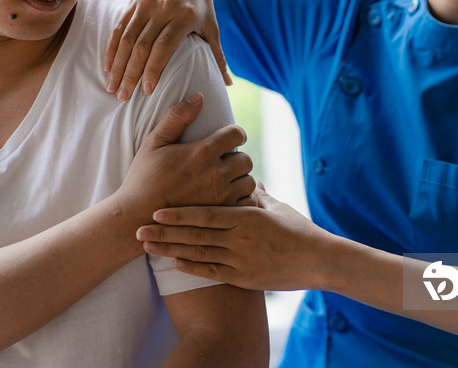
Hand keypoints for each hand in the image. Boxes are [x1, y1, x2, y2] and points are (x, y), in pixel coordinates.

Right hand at [103, 0, 230, 100]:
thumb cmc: (199, 2)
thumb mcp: (211, 25)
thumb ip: (217, 55)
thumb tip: (227, 84)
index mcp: (185, 15)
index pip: (164, 45)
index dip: (154, 68)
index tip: (147, 91)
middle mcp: (163, 8)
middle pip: (142, 45)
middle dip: (131, 73)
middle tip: (123, 97)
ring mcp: (145, 4)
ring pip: (127, 38)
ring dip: (118, 65)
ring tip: (113, 87)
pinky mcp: (133, 2)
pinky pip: (119, 28)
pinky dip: (112, 49)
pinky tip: (107, 67)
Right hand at [112, 92, 255, 231]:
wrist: (137, 217)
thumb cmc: (143, 178)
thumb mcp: (154, 142)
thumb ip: (177, 117)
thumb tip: (199, 97)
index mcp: (203, 152)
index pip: (237, 134)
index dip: (234, 134)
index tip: (228, 139)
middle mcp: (216, 173)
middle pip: (246, 159)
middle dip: (237, 158)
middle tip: (225, 162)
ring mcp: (221, 197)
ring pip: (249, 182)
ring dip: (240, 179)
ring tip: (227, 181)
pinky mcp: (222, 215)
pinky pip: (247, 203)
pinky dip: (241, 200)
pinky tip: (228, 198)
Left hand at [135, 184, 331, 290]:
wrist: (319, 259)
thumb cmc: (298, 230)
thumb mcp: (277, 207)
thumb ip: (258, 194)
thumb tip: (247, 179)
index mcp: (246, 216)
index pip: (206, 214)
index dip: (179, 213)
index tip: (156, 211)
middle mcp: (240, 237)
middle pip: (195, 234)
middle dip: (165, 232)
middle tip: (138, 230)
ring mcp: (241, 259)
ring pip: (200, 253)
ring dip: (171, 250)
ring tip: (148, 246)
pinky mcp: (245, 278)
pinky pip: (214, 272)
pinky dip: (193, 268)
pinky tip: (174, 264)